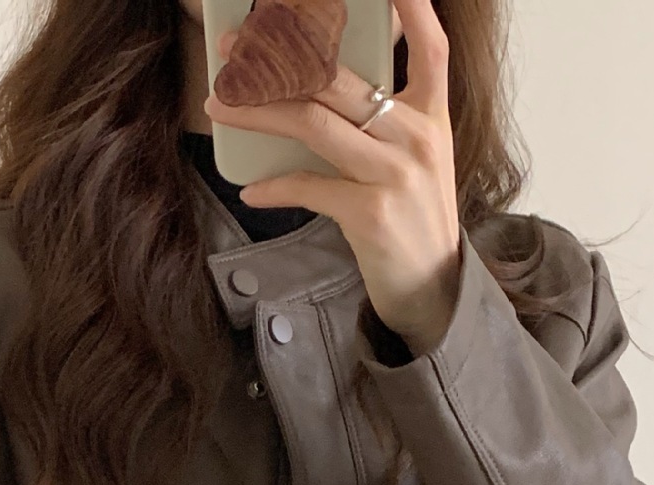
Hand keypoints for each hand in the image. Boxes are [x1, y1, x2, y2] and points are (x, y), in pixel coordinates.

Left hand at [204, 0, 462, 357]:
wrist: (433, 288)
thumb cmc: (414, 219)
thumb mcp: (417, 160)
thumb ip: (385, 120)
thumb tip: (322, 89)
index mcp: (431, 116)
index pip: (431, 48)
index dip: (413, 10)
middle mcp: (417, 137)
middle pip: (338, 79)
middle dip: (278, 58)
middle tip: (233, 48)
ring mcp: (394, 174)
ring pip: (314, 122)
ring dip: (258, 111)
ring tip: (220, 105)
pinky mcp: (370, 213)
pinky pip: (309, 186)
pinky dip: (275, 187)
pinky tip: (251, 189)